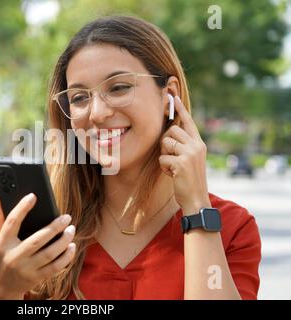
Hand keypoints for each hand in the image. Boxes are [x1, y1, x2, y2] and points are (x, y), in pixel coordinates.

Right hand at [0, 193, 75, 298]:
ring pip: (49, 254)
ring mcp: (26, 269)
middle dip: (54, 227)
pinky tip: (72, 246)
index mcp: (2, 244)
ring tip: (71, 229)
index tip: (33, 196)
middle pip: (37, 240)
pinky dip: (66, 256)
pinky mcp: (36, 278)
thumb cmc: (1, 256)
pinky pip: (55, 267)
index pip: (12, 222)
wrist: (2, 286)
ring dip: (64, 241)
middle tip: (66, 217)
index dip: (22, 208)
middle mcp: (13, 257)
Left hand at [159, 96, 210, 214]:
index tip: (172, 96)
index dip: (180, 109)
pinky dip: (164, 168)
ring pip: (165, 143)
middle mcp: (197, 146)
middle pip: (172, 131)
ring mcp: (190, 153)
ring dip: (164, 156)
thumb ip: (183, 146)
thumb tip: (168, 135)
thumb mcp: (190, 160)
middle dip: (165, 143)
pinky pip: (162, 158)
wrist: (197, 200)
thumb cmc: (189, 180)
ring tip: (173, 167)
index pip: (188, 122)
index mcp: (199, 144)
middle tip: (170, 156)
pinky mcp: (182, 162)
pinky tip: (173, 175)